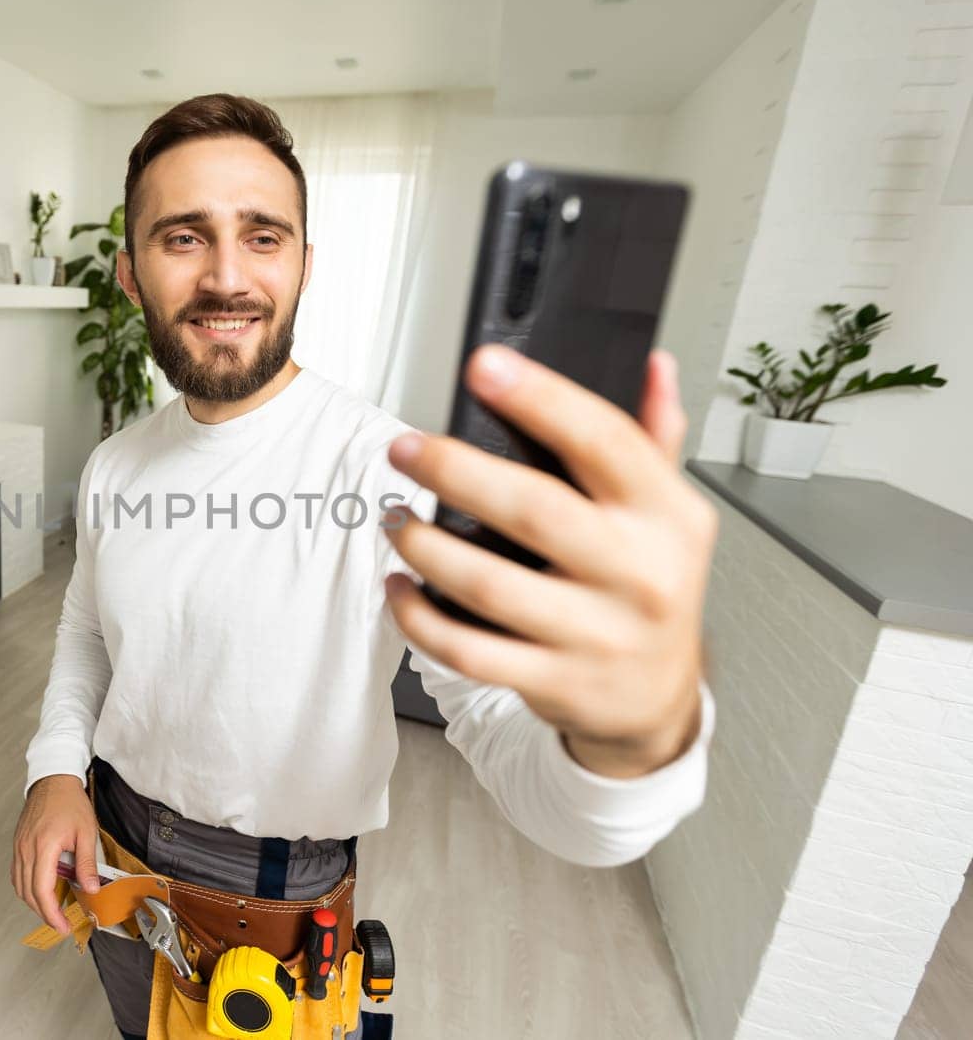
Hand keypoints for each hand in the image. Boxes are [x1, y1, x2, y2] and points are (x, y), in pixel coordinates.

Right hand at [11, 774, 101, 935]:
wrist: (53, 780)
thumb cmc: (69, 802)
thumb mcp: (86, 832)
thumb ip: (87, 863)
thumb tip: (91, 889)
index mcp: (44, 847)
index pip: (42, 891)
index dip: (51, 914)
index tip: (62, 926)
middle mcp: (26, 850)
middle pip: (28, 894)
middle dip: (44, 914)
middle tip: (61, 924)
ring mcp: (19, 848)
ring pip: (20, 886)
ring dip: (35, 903)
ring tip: (53, 911)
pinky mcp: (18, 845)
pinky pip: (17, 874)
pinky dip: (27, 888)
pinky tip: (41, 891)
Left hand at [381, 344, 717, 777]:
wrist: (658, 698)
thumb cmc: (651, 590)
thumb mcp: (670, 513)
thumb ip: (653, 439)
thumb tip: (652, 365)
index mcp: (666, 515)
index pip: (605, 441)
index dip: (542, 397)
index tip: (484, 366)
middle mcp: (638, 573)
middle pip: (534, 510)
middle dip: (456, 471)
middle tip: (405, 449)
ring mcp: (596, 634)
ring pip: (489, 585)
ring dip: (426, 547)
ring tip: (393, 519)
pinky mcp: (555, 682)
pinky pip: (469, 651)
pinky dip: (420, 619)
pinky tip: (400, 588)